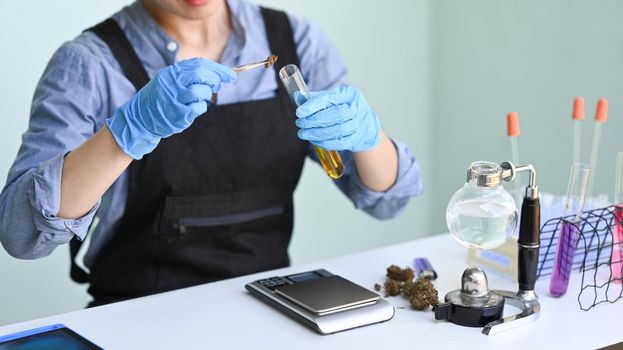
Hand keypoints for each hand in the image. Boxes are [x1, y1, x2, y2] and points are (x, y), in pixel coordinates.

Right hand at [107, 58, 236, 158]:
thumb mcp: (170, 81)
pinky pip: (199, 108)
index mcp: (172, 72)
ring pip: (202, 91)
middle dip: (215, 80)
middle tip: (217, 86)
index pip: (200, 64)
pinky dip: (201, 108)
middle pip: (202, 75)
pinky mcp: (178, 114)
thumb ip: (189, 76)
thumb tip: (217, 76)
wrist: (139, 118)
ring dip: (207, 95)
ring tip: (199, 98)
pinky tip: (193, 109)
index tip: (232, 75)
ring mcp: (175, 98)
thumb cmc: (160, 100)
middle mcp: (172, 82)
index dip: (219, 69)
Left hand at [295, 86, 380, 151]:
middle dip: (315, 120)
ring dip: (318, 133)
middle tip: (300, 124)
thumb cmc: (345, 109)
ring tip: (304, 134)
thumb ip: (316, 99)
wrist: (366, 125)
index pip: (331, 98)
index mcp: (350, 94)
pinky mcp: (358, 138)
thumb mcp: (334, 99)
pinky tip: (314, 140)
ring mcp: (360, 124)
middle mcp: (357, 108)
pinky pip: (340, 143)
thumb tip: (298, 97)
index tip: (299, 112)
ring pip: (339, 130)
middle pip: (337, 115)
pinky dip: (325, 142)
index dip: (314, 105)